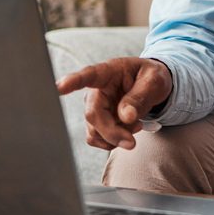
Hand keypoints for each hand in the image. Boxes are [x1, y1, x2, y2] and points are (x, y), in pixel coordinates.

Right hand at [56, 57, 172, 150]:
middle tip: (132, 142)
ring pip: (94, 131)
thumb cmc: (152, 77)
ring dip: (116, 137)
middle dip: (112, 132)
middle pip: (93, 114)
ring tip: (136, 126)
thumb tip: (125, 116)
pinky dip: (113, 142)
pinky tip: (127, 132)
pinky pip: (97, 139)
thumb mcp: (154, 81)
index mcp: (108, 72)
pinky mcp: (97, 121)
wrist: (152, 86)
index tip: (59, 87)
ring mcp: (94, 106)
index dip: (72, 81)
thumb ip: (140, 96)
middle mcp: (96, 90)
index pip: (88, 76)